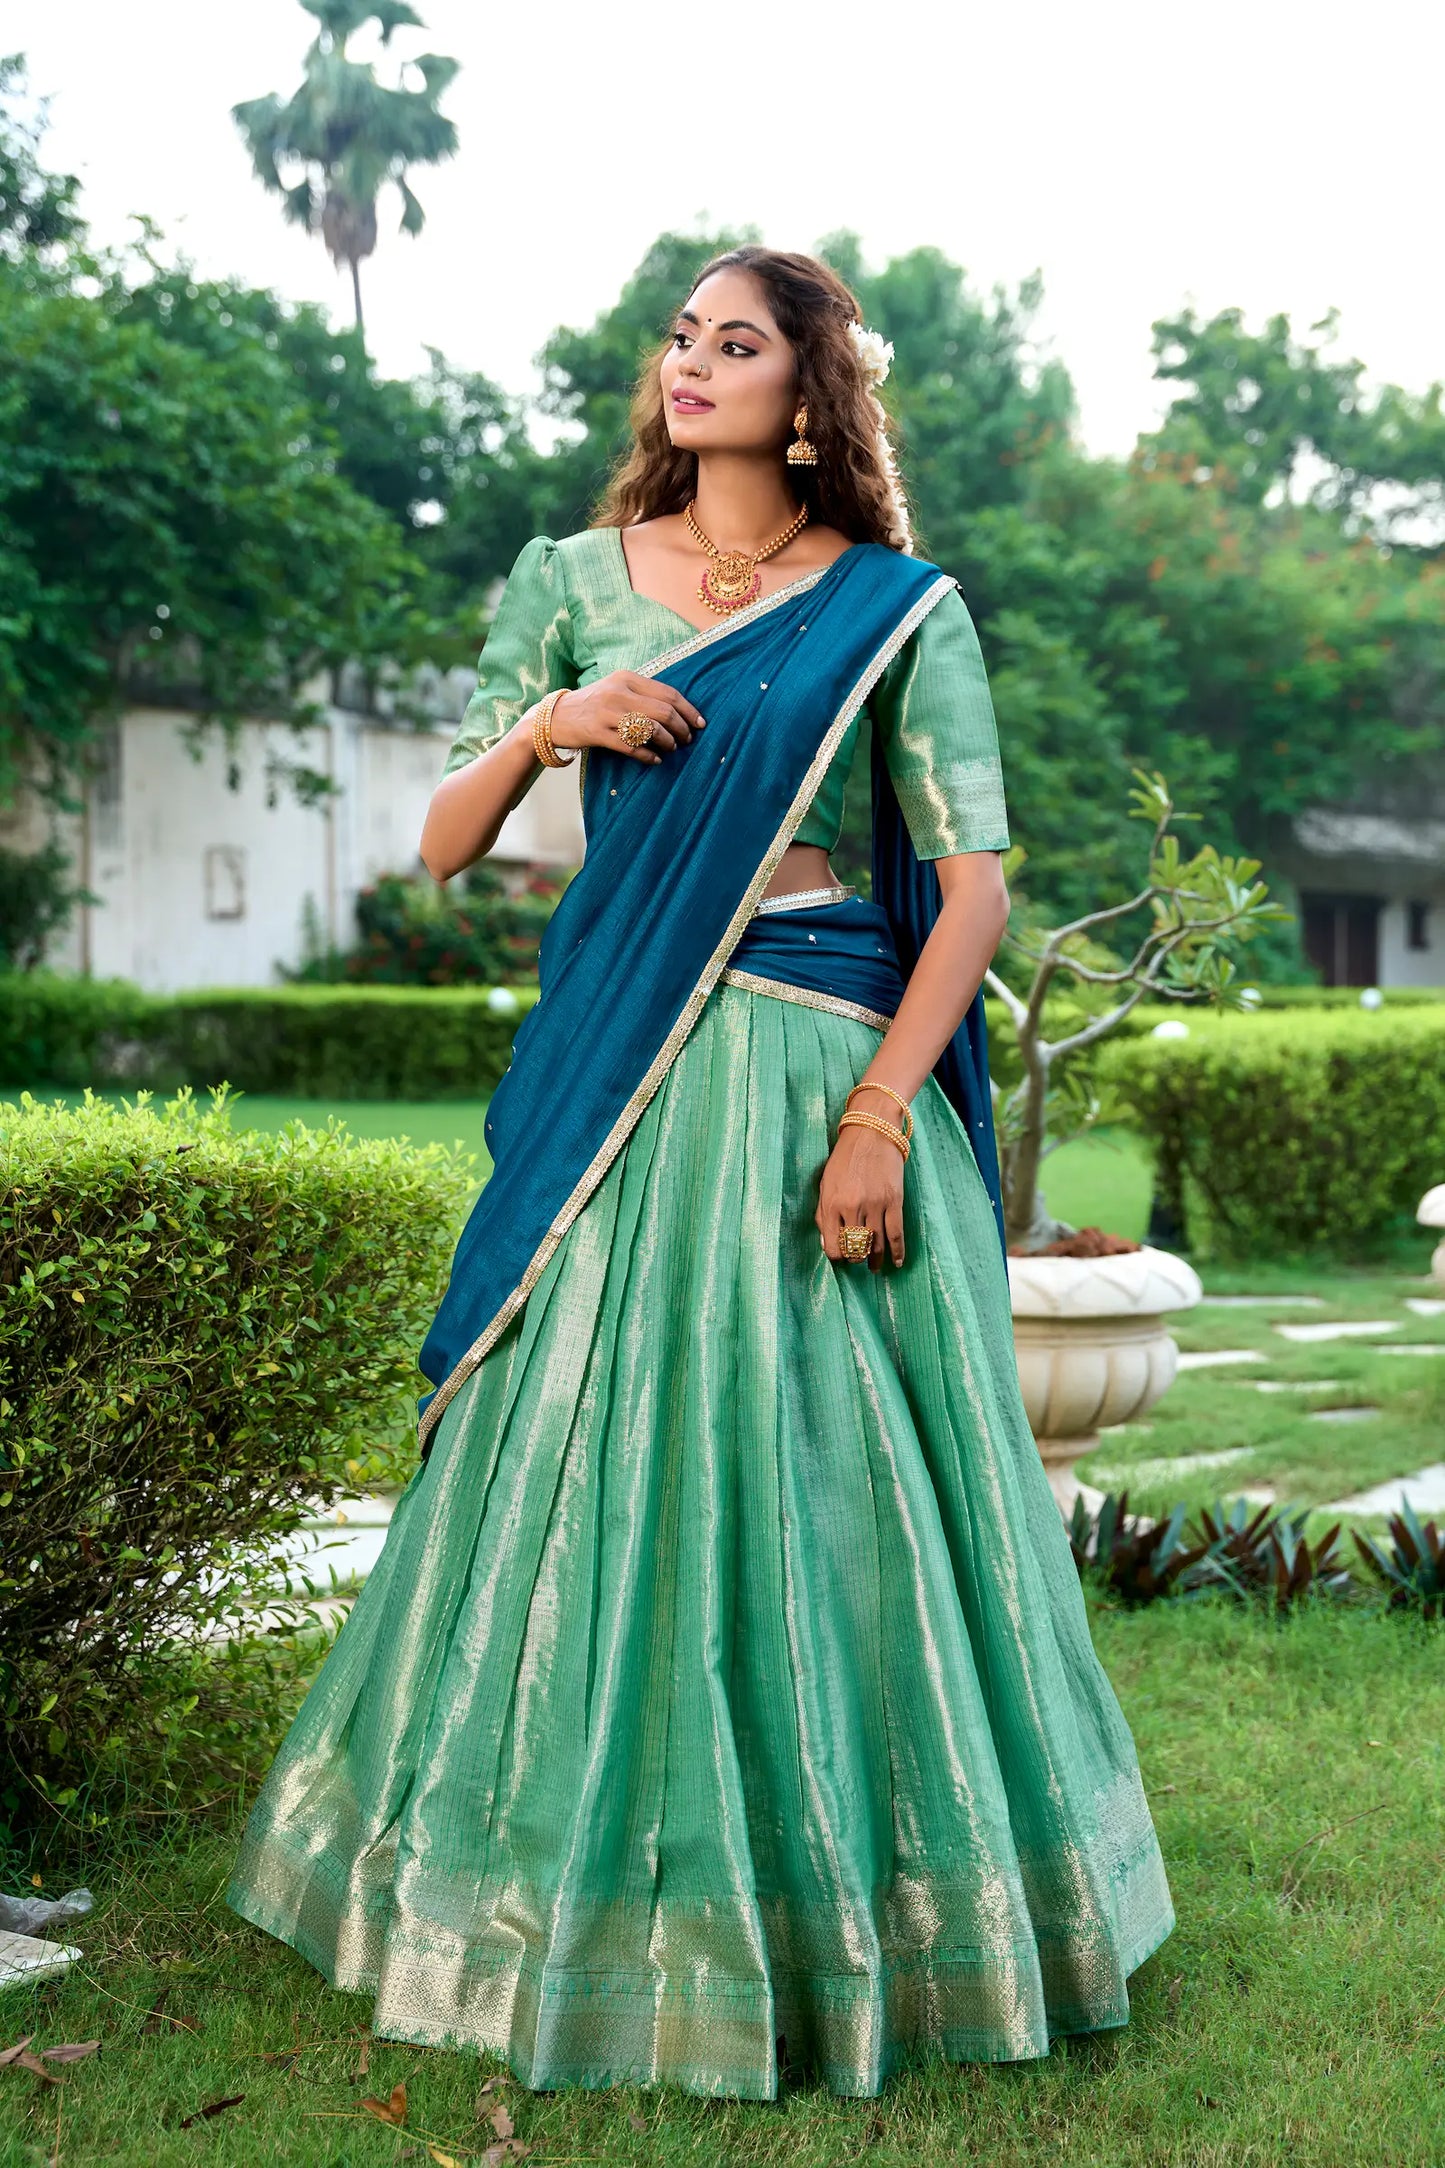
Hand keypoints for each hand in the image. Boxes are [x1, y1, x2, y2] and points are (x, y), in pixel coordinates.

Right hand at [549, 672, 704, 765]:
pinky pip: (631, 747)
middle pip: (664, 712)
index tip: (700, 723)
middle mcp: (618, 692)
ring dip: (667, 742)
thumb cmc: (592, 704)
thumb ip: (642, 694)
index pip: (668, 693)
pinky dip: (648, 756)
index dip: (689, 710)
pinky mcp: (597, 733)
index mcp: (626, 678)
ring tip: (671, 748)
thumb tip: (677, 709)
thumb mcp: (616, 689)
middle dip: (682, 728)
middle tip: (687, 739)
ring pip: (650, 729)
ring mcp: (607, 713)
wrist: (555, 717)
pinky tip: (655, 760)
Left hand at [815, 1121, 906, 1271]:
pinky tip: (896, 1262)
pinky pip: (896, 1234)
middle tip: (858, 1259)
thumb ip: (822, 1214)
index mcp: (832, 1204)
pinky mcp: (894, 1201)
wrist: (871, 1131)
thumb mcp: (825, 1183)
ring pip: (876, 1244)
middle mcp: (853, 1207)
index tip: (841, 1257)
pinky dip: (897, 1252)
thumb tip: (826, 1244)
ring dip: (875, 1259)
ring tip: (874, 1267)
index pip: (833, 1246)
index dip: (837, 1257)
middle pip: (855, 1248)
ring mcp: (875, 1205)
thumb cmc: (844, 1157)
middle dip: (856, 1258)